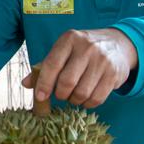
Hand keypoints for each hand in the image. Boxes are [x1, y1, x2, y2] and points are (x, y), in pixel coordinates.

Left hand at [22, 28, 137, 108]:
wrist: (118, 43)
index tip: (40, 97)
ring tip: (74, 95)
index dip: (44, 83)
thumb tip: (25, 84)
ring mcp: (102, 60)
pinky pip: (97, 98)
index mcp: (69, 39)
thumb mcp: (64, 51)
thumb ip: (45, 67)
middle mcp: (87, 47)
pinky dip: (88, 104)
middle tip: (61, 95)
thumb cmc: (83, 50)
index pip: (52, 64)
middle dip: (61, 94)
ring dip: (74, 100)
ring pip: (82, 93)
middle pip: (67, 82)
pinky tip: (86, 98)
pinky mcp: (114, 74)